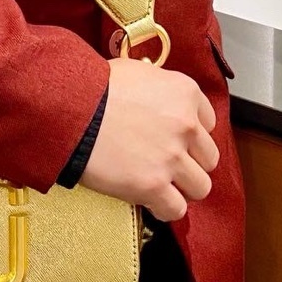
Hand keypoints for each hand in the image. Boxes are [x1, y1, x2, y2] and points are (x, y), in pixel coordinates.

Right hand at [80, 56, 218, 221]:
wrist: (72, 109)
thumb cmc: (97, 88)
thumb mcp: (138, 72)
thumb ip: (159, 87)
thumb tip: (157, 97)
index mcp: (186, 93)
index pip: (209, 123)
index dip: (192, 135)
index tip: (177, 140)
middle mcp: (186, 124)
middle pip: (209, 158)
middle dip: (190, 162)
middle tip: (167, 164)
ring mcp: (172, 156)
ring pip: (201, 187)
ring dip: (182, 188)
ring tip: (161, 185)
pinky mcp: (154, 185)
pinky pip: (177, 210)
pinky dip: (165, 209)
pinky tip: (150, 200)